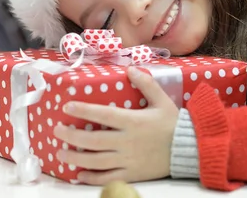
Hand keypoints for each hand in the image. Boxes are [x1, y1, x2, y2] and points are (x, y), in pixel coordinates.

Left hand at [53, 67, 179, 184]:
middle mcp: (126, 142)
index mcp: (132, 122)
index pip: (102, 115)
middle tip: (56, 130)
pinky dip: (91, 178)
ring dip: (75, 157)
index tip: (67, 107)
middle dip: (71, 136)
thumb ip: (146, 84)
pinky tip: (79, 175)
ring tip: (60, 152)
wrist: (190, 150)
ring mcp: (128, 160)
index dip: (83, 111)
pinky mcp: (132, 174)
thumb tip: (130, 68)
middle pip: (92, 141)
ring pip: (95, 161)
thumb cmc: (174, 124)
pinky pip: (107, 178)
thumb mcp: (162, 100)